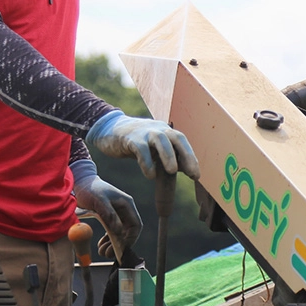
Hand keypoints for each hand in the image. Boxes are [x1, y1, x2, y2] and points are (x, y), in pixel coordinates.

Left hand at [70, 159, 141, 256]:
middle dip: (120, 244)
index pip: (135, 225)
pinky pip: (112, 231)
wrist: (81, 182)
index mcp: (126, 204)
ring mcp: (117, 214)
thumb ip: (109, 214)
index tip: (122, 249)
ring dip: (112, 244)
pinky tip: (100, 245)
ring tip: (102, 251)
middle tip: (108, 253)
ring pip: (120, 233)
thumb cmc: (91, 189)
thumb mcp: (99, 200)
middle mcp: (124, 210)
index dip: (131, 238)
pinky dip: (107, 240)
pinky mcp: (109, 217)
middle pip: (128, 231)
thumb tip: (118, 231)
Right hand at [85, 110, 200, 179]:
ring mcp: (143, 132)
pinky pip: (140, 148)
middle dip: (186, 155)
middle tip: (192, 174)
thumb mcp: (153, 148)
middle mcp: (157, 129)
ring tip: (173, 171)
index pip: (182, 142)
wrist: (109, 129)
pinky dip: (146, 162)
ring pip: (160, 139)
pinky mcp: (129, 138)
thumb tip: (183, 170)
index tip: (196, 175)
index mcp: (165, 131)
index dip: (191, 157)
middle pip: (176, 138)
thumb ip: (166, 157)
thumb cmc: (135, 142)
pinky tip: (149, 175)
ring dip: (168, 155)